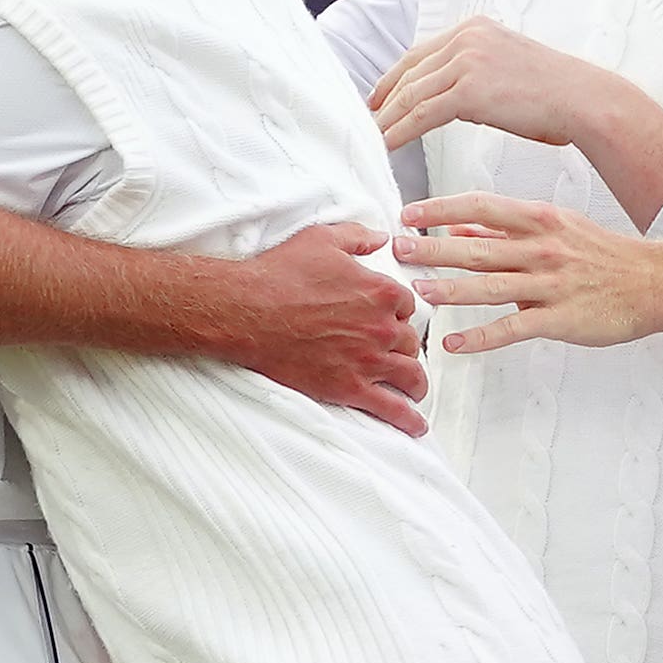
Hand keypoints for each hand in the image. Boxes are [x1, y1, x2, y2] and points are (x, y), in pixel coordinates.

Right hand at [219, 220, 430, 435]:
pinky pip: (390, 408)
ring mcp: (368, 360)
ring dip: (415, 382)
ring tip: (413, 389)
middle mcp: (381, 327)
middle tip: (396, 352)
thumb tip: (381, 237)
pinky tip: (416, 426)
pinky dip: (408, 419)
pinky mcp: (349, 387)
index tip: (389, 318)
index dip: (397, 312)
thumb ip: (357, 237)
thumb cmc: (279, 274)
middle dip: (405, 346)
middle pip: (410, 341)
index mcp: (380, 291)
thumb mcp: (321, 239)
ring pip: (409, 375)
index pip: (407, 306)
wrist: (247, 311)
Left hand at [372, 15, 617, 154]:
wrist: (583, 99)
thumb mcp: (510, 66)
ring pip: (412, 93)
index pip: (420, 53)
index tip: (379, 98)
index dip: (395, 78)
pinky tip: (388, 145)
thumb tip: (457, 95)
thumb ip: (479, 71)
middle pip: (410, 71)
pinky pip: (422, 113)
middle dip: (384, 99)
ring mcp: (467, 61)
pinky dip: (400, 131)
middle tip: (367, 121)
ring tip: (372, 139)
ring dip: (387, 119)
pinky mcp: (469, 90)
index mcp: (474, 28)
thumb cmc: (555, 93)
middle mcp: (466, 38)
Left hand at [399, 191, 662, 354]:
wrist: (653, 282)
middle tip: (396, 249)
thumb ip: (503, 233)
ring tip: (416, 292)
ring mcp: (550, 285)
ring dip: (451, 290)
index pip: (480, 207)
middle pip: (477, 248)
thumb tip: (456, 229)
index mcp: (538, 220)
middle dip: (433, 249)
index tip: (408, 213)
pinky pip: (513, 329)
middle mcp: (541, 248)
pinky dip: (481, 338)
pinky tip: (454, 344)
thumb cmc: (601, 255)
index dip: (441, 209)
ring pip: (491, 287)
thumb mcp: (554, 229)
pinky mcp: (560, 319)